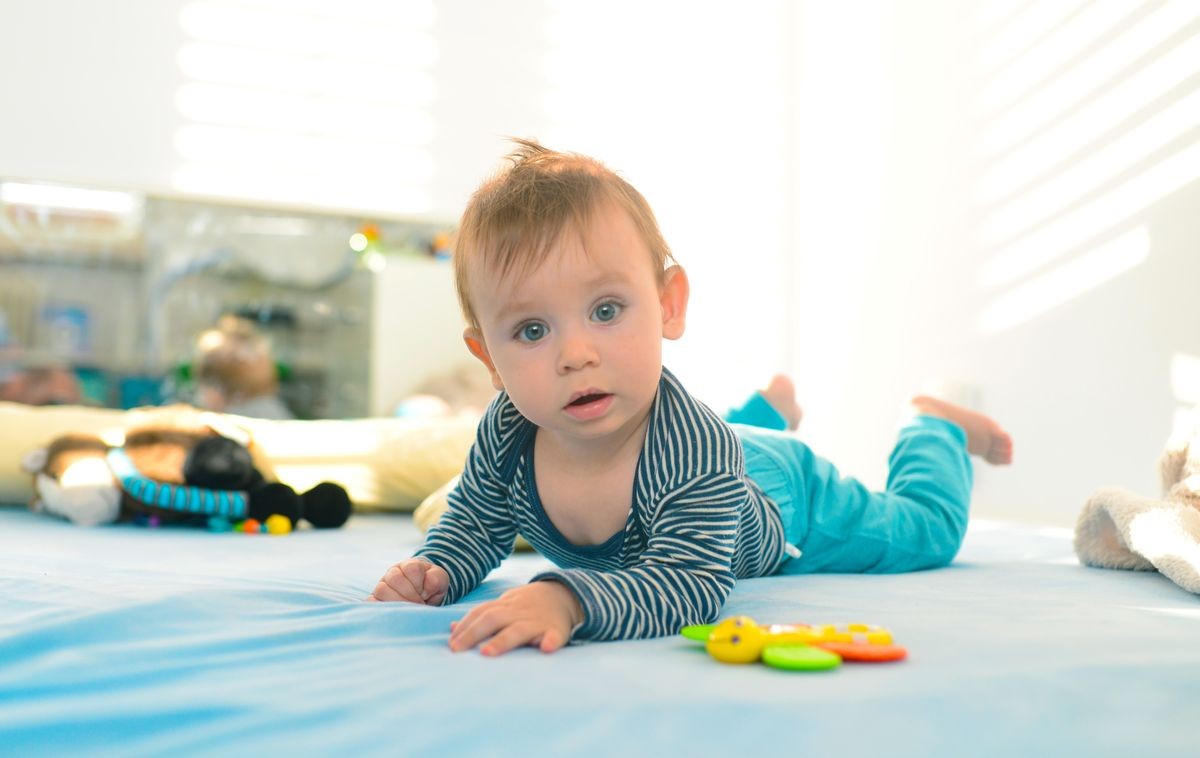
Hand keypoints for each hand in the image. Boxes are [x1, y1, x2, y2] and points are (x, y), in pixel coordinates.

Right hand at [368, 558, 448, 604]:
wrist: (422, 596)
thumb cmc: (430, 586)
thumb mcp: (439, 580)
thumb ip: (436, 578)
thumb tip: (428, 586)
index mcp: (409, 565)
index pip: (412, 569)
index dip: (420, 583)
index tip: (426, 594)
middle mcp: (392, 573)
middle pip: (395, 578)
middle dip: (410, 595)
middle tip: (418, 604)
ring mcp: (381, 586)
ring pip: (382, 590)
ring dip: (398, 602)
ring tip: (408, 610)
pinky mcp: (374, 599)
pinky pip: (371, 602)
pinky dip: (382, 608)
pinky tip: (396, 614)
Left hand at [448, 581, 582, 655]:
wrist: (564, 595)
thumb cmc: (526, 608)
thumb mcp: (503, 607)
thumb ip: (480, 617)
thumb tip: (451, 628)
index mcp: (504, 607)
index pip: (480, 613)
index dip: (465, 627)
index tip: (451, 644)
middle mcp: (518, 612)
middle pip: (493, 619)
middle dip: (473, 634)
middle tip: (457, 650)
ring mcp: (537, 621)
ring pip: (518, 629)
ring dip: (502, 640)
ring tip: (487, 652)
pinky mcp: (557, 630)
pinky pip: (555, 635)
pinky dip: (551, 641)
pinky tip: (546, 649)